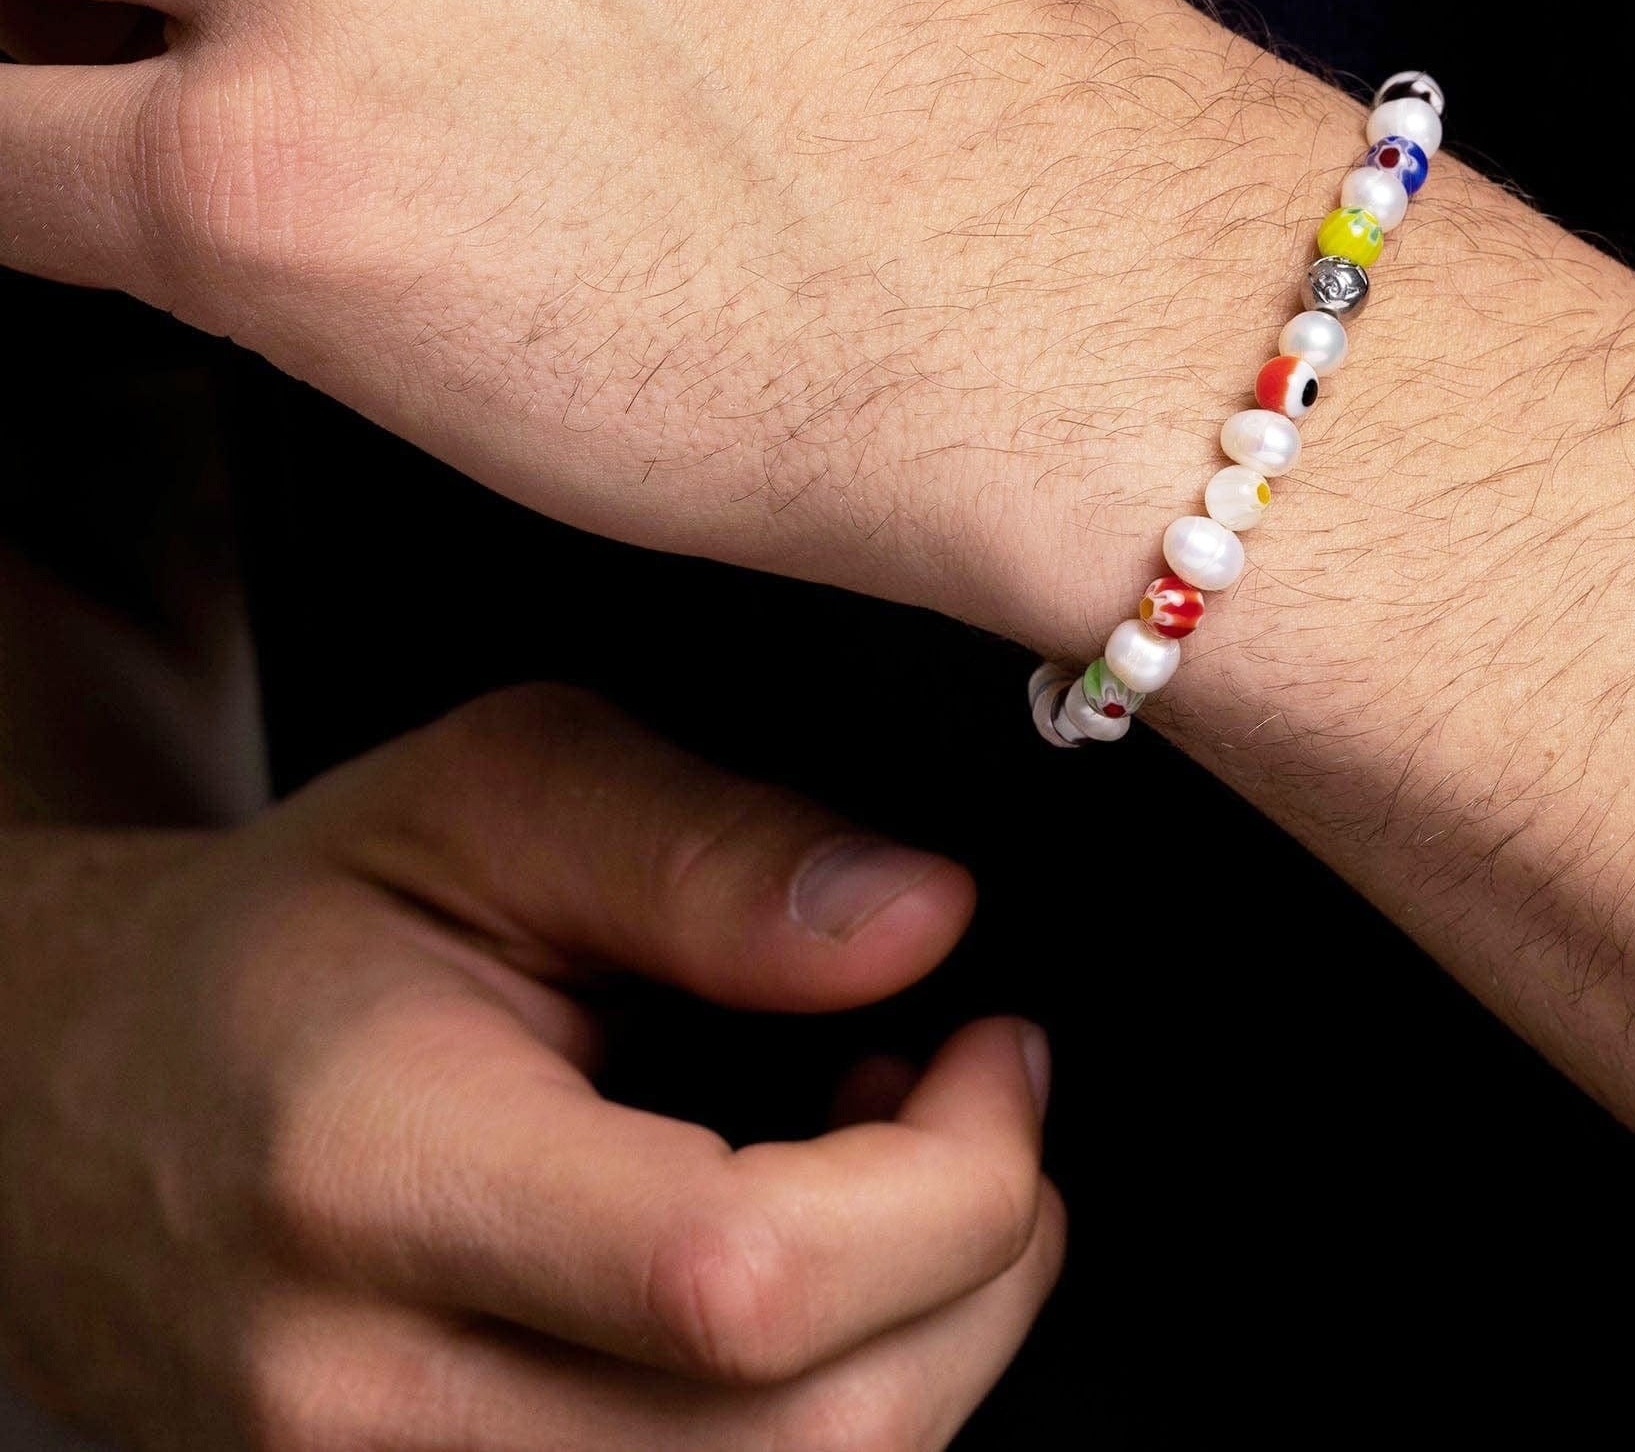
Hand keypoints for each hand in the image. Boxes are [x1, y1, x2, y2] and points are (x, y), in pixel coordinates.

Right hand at [0, 684, 1060, 1449]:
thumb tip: (923, 921)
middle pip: (811, 1449)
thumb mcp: (488, 793)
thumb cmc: (303, 940)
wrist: (95, 1114)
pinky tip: (804, 1282)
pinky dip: (833, 1414)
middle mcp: (371, 1407)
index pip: (734, 1281)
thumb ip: (705, 846)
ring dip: (923, 1345)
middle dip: (979, 1268)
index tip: (995, 1041)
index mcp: (373, 1177)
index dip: (946, 1178)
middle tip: (972, 1099)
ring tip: (876, 1170)